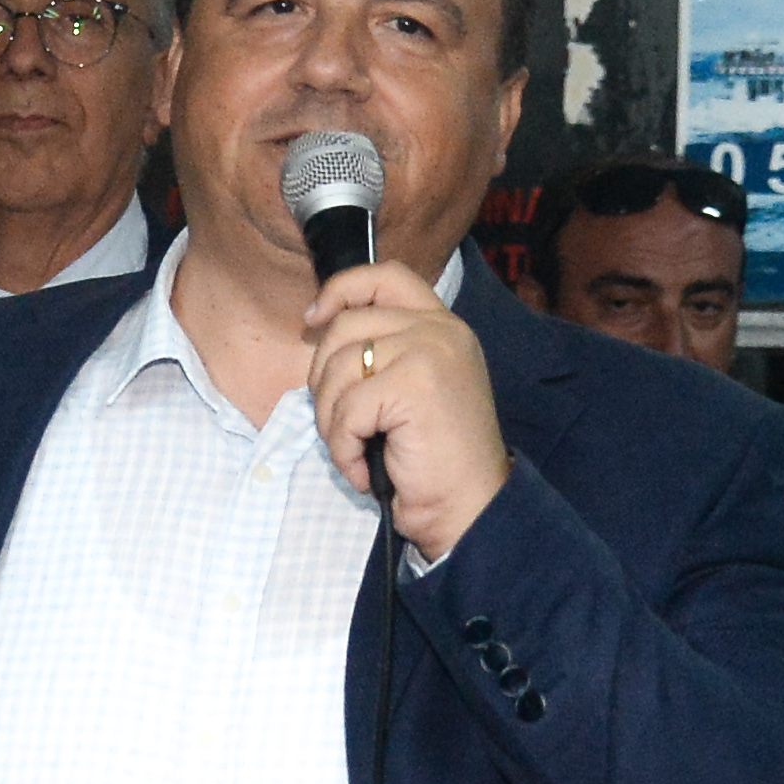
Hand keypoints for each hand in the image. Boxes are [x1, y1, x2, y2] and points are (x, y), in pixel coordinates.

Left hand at [303, 261, 508, 561]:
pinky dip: (343, 448)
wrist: (470, 506)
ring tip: (354, 449)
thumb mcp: (415, 387)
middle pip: (345, 326)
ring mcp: (429, 352)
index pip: (385, 276)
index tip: (313, 319)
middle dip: (323, 380)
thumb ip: (385, 351)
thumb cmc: (435, 458)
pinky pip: (346, 410)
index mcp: (442, 325)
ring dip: (330, 420)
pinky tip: (364, 469)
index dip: (341, 289)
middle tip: (339, 423)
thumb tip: (320, 329)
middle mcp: (440, 330)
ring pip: (337, 368)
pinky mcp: (414, 385)